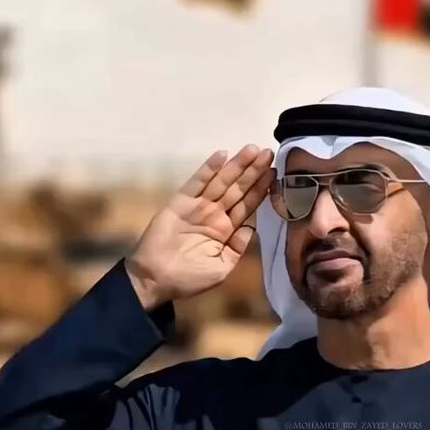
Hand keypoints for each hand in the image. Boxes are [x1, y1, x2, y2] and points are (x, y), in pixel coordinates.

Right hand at [125, 144, 274, 308]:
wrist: (155, 280)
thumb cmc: (189, 279)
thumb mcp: (222, 267)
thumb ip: (238, 246)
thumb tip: (252, 226)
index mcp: (227, 231)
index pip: (248, 205)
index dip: (260, 189)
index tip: (274, 173)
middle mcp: (215, 215)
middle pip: (238, 189)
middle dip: (253, 171)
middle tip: (268, 153)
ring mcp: (198, 206)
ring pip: (222, 182)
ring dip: (236, 166)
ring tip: (252, 150)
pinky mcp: (180, 202)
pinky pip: (197, 182)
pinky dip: (208, 169)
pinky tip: (221, 155)